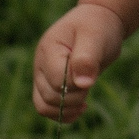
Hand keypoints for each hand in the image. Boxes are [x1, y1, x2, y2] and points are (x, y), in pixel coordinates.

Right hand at [31, 1, 125, 122]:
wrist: (97, 24)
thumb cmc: (97, 27)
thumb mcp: (95, 37)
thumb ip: (87, 58)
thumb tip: (82, 84)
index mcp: (49, 49)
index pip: (56, 80)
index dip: (76, 83)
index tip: (90, 73)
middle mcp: (40, 64)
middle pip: (49, 96)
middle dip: (74, 97)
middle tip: (90, 82)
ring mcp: (43, 76)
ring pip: (44, 106)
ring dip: (68, 109)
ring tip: (85, 100)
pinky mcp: (49, 85)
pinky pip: (47, 108)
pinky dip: (64, 114)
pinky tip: (81, 107)